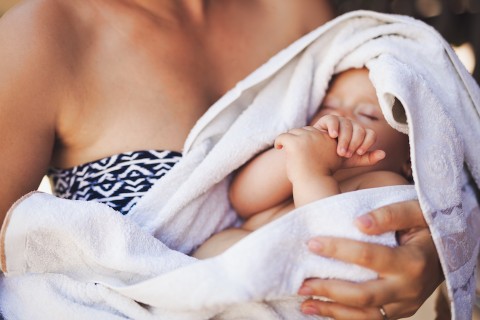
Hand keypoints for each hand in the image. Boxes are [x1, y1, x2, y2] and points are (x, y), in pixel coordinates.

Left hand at [274, 126, 340, 181]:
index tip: (302, 148)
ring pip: (294, 132)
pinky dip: (279, 140)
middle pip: (305, 130)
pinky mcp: (295, 143)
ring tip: (283, 147)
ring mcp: (307, 138)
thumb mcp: (333, 161)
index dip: (307, 138)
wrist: (315, 184)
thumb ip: (329, 150)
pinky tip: (278, 147)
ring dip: (289, 139)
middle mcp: (319, 135)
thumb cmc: (321, 176)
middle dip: (298, 138)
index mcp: (329, 139)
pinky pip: (283, 136)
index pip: (315, 131)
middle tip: (292, 147)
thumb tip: (322, 143)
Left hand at [298, 200, 442, 319]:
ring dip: (332, 310)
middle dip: (329, 289)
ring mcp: (404, 305)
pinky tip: (323, 311)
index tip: (311, 243)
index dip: (338, 250)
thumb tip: (358, 222)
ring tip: (304, 302)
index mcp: (413, 261)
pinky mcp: (398, 313)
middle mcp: (409, 289)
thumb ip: (390, 214)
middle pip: (364, 294)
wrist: (447, 252)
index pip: (369, 257)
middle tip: (301, 282)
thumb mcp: (417, 211)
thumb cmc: (427, 226)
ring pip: (365, 315)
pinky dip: (344, 317)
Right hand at [312, 114, 377, 158]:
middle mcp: (352, 126)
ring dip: (344, 139)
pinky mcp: (327, 120)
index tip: (359, 153)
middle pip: (359, 130)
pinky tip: (332, 136)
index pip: (370, 134)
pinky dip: (334, 127)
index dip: (367, 143)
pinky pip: (333, 119)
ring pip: (347, 125)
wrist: (315, 158)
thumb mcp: (353, 161)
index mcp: (360, 134)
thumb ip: (368, 159)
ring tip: (340, 151)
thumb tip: (384, 154)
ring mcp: (340, 121)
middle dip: (354, 143)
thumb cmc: (335, 159)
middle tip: (346, 154)